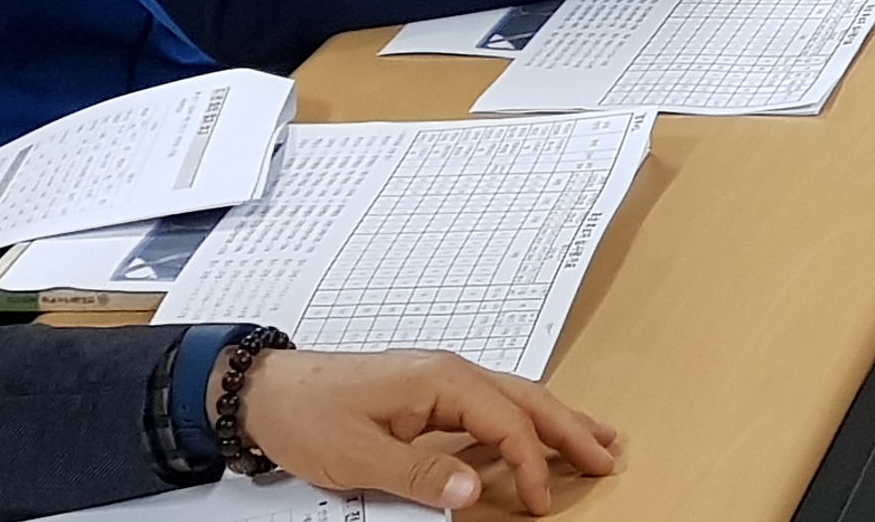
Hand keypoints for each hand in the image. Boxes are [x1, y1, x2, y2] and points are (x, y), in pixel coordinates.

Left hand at [236, 347, 625, 514]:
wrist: (265, 391)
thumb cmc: (307, 415)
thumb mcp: (359, 456)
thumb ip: (421, 474)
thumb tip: (476, 491)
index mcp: (442, 381)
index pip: (508, 423)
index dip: (531, 464)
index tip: (543, 501)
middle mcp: (450, 373)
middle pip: (528, 399)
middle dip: (572, 428)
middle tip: (610, 455)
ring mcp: (441, 380)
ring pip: (516, 397)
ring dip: (557, 419)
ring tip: (594, 437)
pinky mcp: (428, 393)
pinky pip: (491, 404)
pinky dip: (524, 419)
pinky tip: (535, 432)